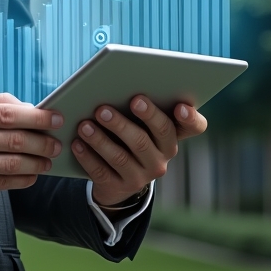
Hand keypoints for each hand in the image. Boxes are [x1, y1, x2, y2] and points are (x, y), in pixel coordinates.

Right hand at [0, 93, 63, 208]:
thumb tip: (28, 109)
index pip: (8, 112)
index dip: (37, 116)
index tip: (55, 117)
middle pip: (14, 138)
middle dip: (42, 141)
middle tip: (57, 143)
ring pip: (12, 163)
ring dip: (37, 162)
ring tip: (48, 160)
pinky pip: (2, 184)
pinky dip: (23, 180)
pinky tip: (32, 175)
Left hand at [72, 96, 206, 208]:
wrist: (117, 176)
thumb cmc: (128, 132)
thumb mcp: (137, 119)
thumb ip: (136, 104)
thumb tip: (114, 83)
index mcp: (171, 135)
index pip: (194, 126)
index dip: (190, 117)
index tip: (179, 106)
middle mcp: (163, 156)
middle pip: (146, 139)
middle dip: (124, 123)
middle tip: (103, 109)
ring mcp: (143, 174)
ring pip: (121, 157)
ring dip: (100, 139)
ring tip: (84, 125)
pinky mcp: (121, 187)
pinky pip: (102, 172)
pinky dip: (88, 156)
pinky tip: (77, 143)